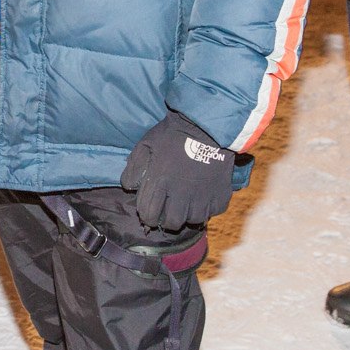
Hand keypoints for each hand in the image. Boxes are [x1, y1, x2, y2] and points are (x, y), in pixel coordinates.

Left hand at [119, 112, 237, 231]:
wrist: (206, 126)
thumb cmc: (172, 135)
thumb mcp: (146, 145)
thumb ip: (133, 168)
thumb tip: (129, 187)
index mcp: (160, 183)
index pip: (149, 215)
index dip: (148, 216)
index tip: (151, 211)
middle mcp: (181, 195)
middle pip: (172, 223)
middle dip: (167, 219)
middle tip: (170, 209)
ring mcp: (203, 197)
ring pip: (193, 220)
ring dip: (189, 214)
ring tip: (187, 203)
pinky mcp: (220, 195)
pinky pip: (213, 212)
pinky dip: (208, 207)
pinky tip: (204, 196)